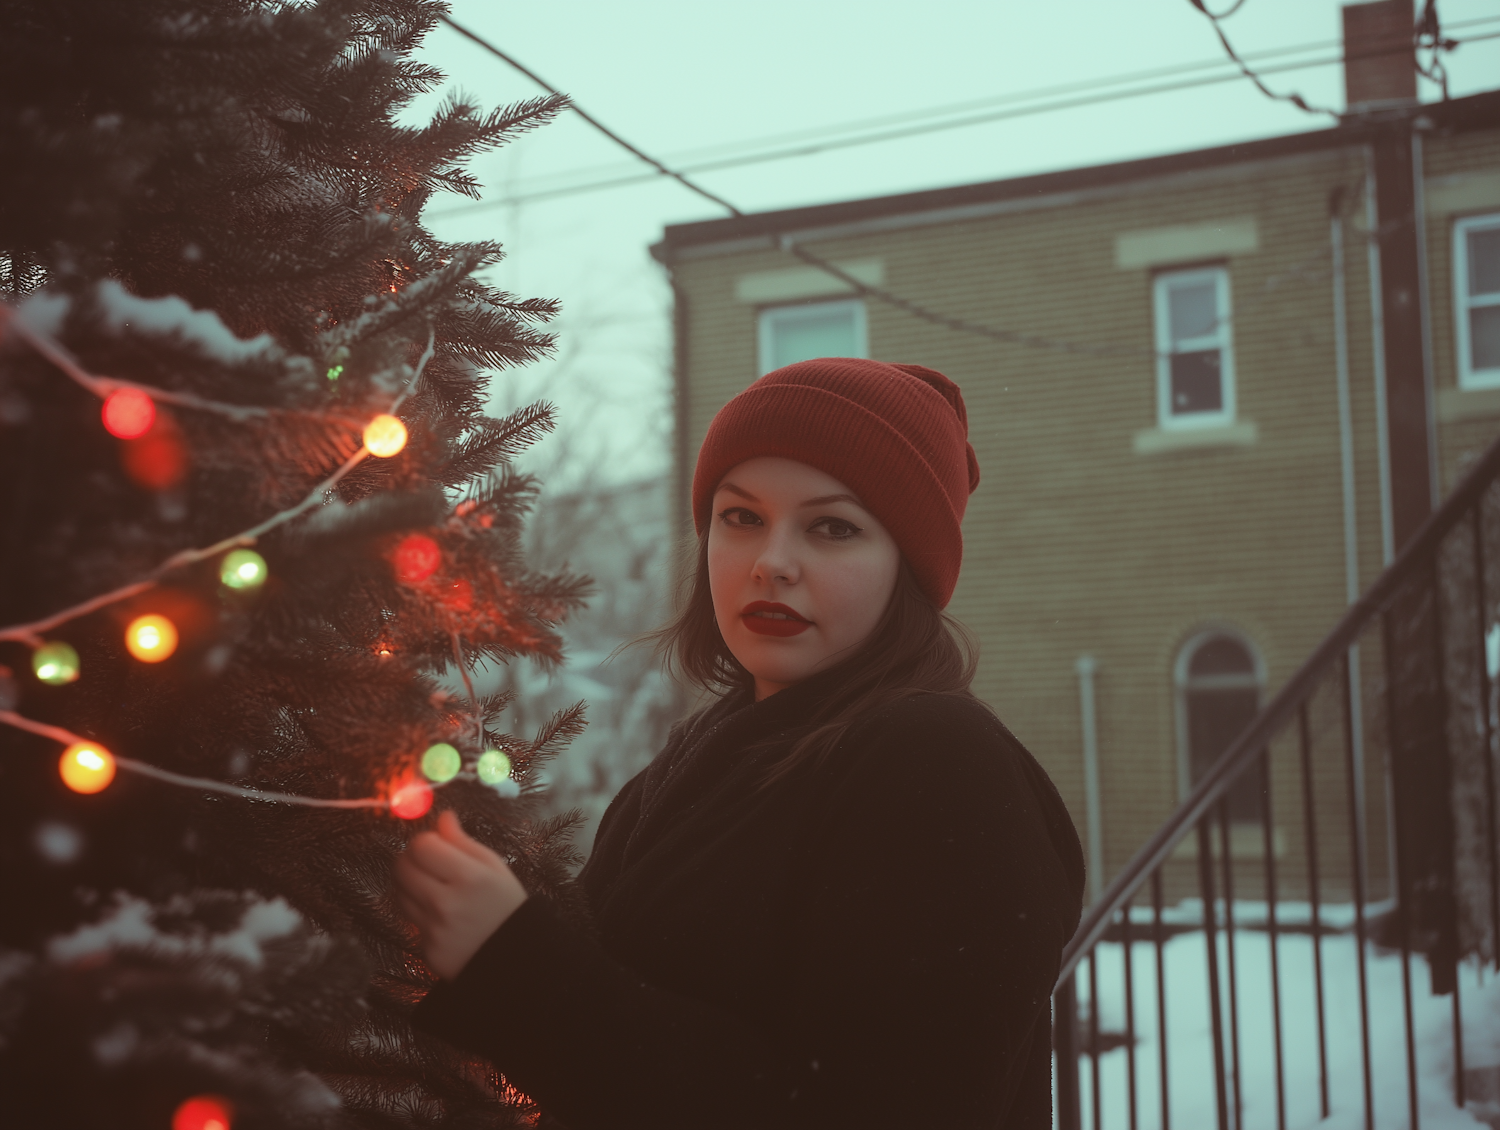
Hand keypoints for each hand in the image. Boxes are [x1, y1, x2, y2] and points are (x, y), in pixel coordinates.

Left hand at [393, 809, 528, 980]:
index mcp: (469, 877)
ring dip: (410, 885)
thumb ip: (464, 841)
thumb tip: (443, 817)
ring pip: (399, 893)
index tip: (434, 845)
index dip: (425, 841)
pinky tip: (440, 914)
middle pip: (402, 867)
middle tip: (426, 862)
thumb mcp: (494, 867)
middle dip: (410, 858)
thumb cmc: (506, 905)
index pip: (422, 845)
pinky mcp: (426, 949)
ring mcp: (434, 929)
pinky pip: (410, 921)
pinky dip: (419, 913)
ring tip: (432, 887)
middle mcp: (447, 902)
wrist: (514, 958)